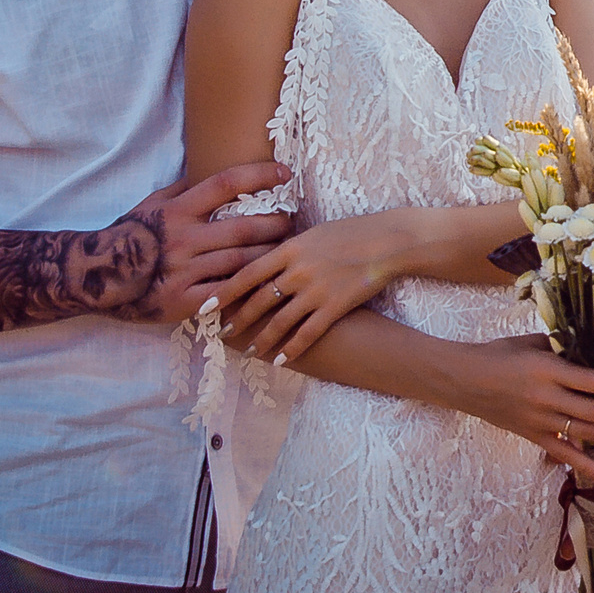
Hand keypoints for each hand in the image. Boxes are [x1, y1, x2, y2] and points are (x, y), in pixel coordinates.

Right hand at [112, 161, 294, 324]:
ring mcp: (183, 270)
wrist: (94, 276)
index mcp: (178, 210)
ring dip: (271, 256)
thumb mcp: (152, 203)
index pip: (226, 183)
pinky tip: (267, 283)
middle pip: (244, 228)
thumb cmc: (129, 234)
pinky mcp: (183, 300)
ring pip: (242, 261)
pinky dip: (248, 288)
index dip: (260, 175)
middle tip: (295, 221)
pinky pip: (225, 293)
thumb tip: (211, 163)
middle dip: (277, 224)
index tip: (285, 173)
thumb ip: (183, 187)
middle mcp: (183, 238)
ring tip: (289, 252)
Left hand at [212, 210, 423, 364]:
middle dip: (239, 320)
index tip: (205, 306)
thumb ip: (289, 248)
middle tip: (223, 333)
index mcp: (289, 249)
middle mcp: (297, 271)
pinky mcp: (334, 306)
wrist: (388, 241)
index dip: (224, 293)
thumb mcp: (313, 232)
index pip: (247, 274)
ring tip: (251, 351)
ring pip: (280, 322)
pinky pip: (307, 333)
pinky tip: (281, 360)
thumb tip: (268, 258)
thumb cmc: (352, 232)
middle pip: (259, 301)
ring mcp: (315, 290)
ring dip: (262, 339)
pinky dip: (292, 348)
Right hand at [435, 334, 593, 482]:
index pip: (593, 381)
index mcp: (548, 371)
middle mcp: (547, 399)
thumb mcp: (533, 342)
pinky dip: (587, 468)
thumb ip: (564, 347)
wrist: (463, 379)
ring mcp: (540, 421)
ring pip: (586, 434)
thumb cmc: (499, 354)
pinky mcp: (533, 437)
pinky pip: (564, 455)